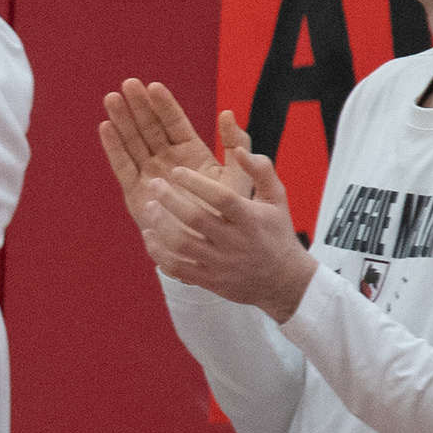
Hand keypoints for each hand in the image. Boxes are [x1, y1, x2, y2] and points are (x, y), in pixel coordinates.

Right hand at [94, 80, 226, 217]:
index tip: (154, 86)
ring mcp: (150, 174)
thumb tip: (227, 112)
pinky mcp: (135, 192)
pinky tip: (105, 127)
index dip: (164, 105)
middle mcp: (168, 160)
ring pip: (133, 142)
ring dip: (122, 120)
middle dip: (138, 106)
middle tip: (127, 84)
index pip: (175, 123)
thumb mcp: (236, 175)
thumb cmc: (227, 213)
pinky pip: (122, 165)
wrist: (211, 247)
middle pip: (150, 128)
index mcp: (192, 153)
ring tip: (111, 98)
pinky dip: (114, 147)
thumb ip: (235, 144)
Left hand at [136, 147, 312, 322]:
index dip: (196, 183)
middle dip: (169, 200)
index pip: (221, 198)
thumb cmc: (276, 231)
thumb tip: (241, 151)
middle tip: (153, 184)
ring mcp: (220, 263)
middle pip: (195, 220)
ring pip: (181, 244)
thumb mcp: (277, 199)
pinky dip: (157, 251)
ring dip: (160, 223)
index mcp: (251, 219)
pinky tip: (149, 233)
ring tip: (149, 206)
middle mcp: (235, 242)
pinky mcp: (209, 281)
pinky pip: (176, 268)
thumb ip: (261, 170)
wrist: (284, 281)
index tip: (176, 171)